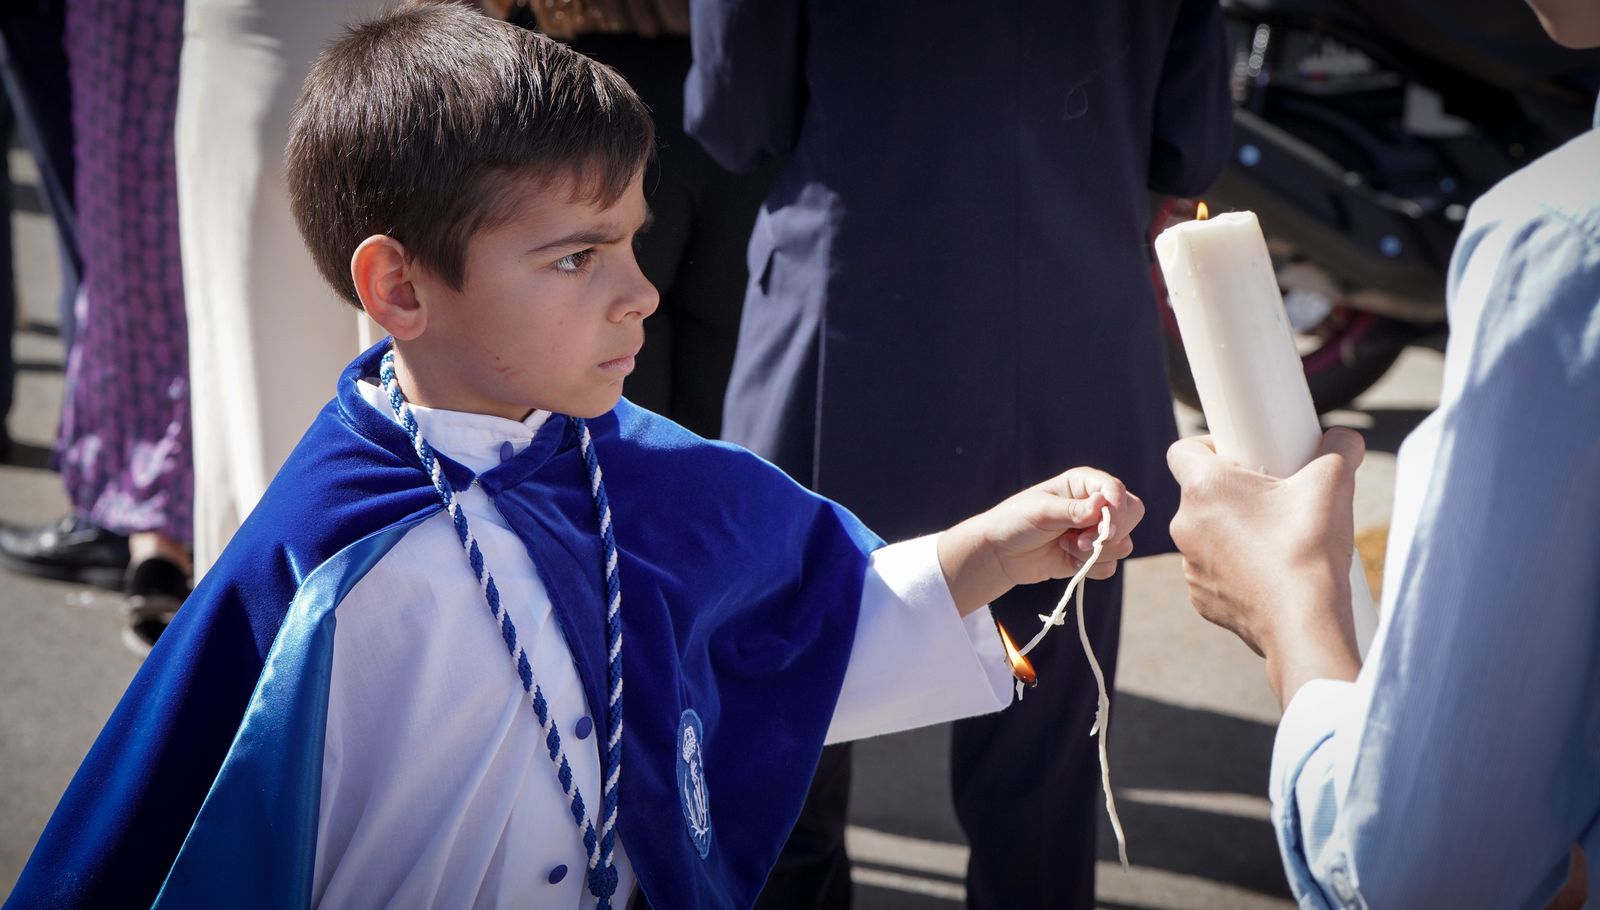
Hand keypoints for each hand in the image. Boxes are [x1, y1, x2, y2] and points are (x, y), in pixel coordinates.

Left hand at [937, 467, 1143, 614]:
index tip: (1106, 526)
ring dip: (1095, 551)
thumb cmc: (1016, 521)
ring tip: (1065, 546)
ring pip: (1123, 544)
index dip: (1118, 507)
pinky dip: (1090, 567)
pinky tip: (1066, 558)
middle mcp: (1095, 505)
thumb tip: (1103, 505)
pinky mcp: (1091, 556)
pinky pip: (1110, 566)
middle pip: (1132, 514)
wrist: (1000, 553)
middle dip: (1111, 532)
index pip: (1116, 490)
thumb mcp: (1041, 511)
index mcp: (1084, 484)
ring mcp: (1095, 531)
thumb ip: (1073, 510)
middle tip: (1082, 540)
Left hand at [1166, 429, 1364, 706]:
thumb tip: (1345, 438)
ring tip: (1276, 540)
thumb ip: (1338, 449)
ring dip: (1232, 532)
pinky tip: (1269, 574)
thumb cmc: (1309, 550)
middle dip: (1233, 492)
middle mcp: (1184, 525)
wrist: (1304, 624)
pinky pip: (1214, 572)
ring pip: (1207, 535)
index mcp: (1203, 488)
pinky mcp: (1201, 598)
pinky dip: (1235, 569)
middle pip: (1200, 494)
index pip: (1182, 450)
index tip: (1242, 454)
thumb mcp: (1332, 484)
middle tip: (1274, 499)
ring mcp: (1189, 565)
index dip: (1209, 445)